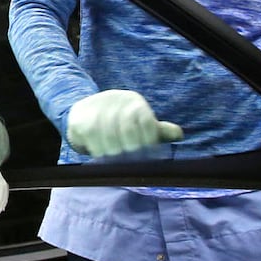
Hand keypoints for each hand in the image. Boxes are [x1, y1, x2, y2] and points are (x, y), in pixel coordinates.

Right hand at [66, 89, 183, 156]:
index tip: (146, 156)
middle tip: (130, 161)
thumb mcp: (139, 126)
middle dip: (130, 149)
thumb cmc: (118, 124)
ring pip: (109, 134)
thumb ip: (158, 131)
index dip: (148, 141)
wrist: (85, 112)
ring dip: (113, 151)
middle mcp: (116, 99)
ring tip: (115, 160)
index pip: (146, 121)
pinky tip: (101, 154)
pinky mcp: (80, 115)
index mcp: (135, 101)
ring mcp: (97, 106)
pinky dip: (97, 148)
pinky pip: (91, 135)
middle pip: (127, 128)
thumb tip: (179, 134)